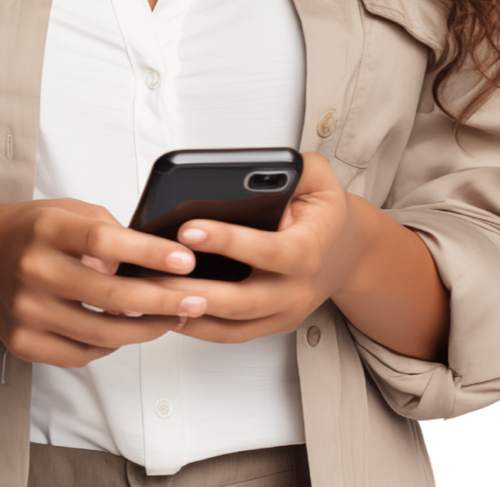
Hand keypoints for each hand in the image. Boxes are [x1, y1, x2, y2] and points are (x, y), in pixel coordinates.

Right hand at [0, 198, 211, 367]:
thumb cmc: (33, 230)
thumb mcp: (69, 211)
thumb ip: (108, 231)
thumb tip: (153, 261)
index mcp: (48, 229)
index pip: (104, 242)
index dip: (148, 254)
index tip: (185, 260)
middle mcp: (33, 270)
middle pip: (110, 296)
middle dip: (162, 301)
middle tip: (196, 299)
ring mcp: (26, 311)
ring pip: (101, 334)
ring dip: (146, 329)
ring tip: (173, 318)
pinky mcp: (22, 342)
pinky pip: (80, 354)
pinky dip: (111, 346)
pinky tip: (129, 332)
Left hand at [151, 153, 362, 343]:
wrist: (347, 253)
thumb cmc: (325, 213)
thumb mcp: (318, 179)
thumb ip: (293, 167)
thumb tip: (254, 165)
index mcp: (308, 251)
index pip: (266, 250)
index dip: (227, 241)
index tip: (189, 229)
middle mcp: (297, 289)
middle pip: (244, 301)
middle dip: (196, 289)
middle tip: (156, 274)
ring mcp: (283, 313)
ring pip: (232, 325)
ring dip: (190, 313)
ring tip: (152, 295)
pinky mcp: (270, 325)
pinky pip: (231, 335)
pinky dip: (198, 327)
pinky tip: (169, 310)